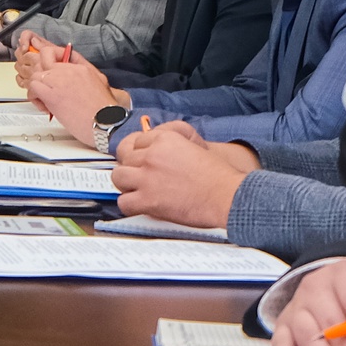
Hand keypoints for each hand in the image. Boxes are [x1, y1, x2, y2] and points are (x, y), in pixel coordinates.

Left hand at [27, 48, 125, 140]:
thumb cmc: (105, 109)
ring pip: (35, 73)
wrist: (106, 122)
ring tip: (44, 98)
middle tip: (44, 85)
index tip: (49, 70)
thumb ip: (85, 72)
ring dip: (36, 86)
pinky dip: (33, 96)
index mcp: (81, 67)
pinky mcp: (52, 95)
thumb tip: (74, 67)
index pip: (56, 52)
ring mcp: (60, 81)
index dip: (49, 60)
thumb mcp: (100, 81)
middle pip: (44, 58)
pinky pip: (33, 87)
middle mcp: (69, 70)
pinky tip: (43, 105)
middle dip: (40, 72)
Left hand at [111, 122, 253, 227]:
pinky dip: (130, 205)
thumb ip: (174, 144)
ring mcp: (148, 177)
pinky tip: (139, 205)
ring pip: (118, 176)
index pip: (137, 140)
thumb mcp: (195, 146)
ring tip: (136, 189)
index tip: (141, 159)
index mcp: (165, 139)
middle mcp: (152, 155)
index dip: (138, 151)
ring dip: (126, 183)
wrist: (228, 196)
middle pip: (124, 157)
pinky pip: (124, 202)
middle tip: (138, 175)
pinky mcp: (148, 200)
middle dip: (131, 166)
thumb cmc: (218, 176)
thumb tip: (157, 148)